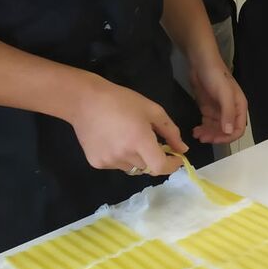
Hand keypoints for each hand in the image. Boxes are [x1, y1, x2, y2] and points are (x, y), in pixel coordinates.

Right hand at [68, 76, 186, 176]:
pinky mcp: (96, 163)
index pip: (160, 167)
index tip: (176, 158)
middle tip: (148, 139)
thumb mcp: (152, 110)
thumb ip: (170, 132)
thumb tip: (182, 149)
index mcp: (140, 141)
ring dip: (136, 157)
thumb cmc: (122, 101)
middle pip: (147, 166)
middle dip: (153, 156)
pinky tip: (113, 140)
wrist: (85, 101)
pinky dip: (120, 157)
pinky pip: (116, 165)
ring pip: (132, 167)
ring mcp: (108, 162)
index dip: (172, 166)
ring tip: (127, 137)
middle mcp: (124, 155)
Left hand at [189, 58, 247, 143]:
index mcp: (239, 106)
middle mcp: (230, 110)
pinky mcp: (208, 108)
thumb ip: (227, 112)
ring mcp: (219, 110)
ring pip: (216, 128)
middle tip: (202, 138)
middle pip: (226, 131)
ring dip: (208, 134)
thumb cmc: (215, 75)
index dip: (228, 137)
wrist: (200, 62)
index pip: (238, 129)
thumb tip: (229, 132)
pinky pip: (207, 123)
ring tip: (197, 134)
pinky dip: (202, 128)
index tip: (215, 139)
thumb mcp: (224, 93)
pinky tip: (195, 130)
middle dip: (215, 136)